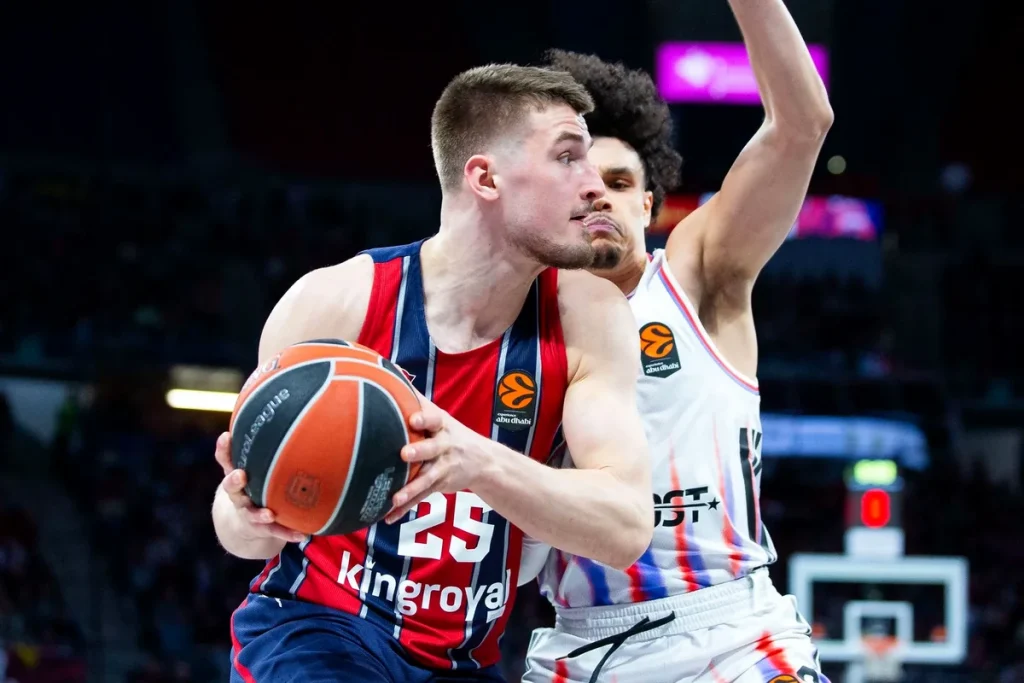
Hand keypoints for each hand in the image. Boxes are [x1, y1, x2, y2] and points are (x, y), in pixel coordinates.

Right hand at [214, 432, 305, 543]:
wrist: (245, 523)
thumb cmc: (254, 483)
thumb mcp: (255, 463)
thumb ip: (265, 442)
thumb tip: (284, 403)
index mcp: (236, 474)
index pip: (225, 459)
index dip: (224, 449)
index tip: (225, 437)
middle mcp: (239, 494)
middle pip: (231, 488)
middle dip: (233, 481)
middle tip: (240, 475)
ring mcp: (248, 512)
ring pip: (251, 513)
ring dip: (260, 513)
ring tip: (270, 512)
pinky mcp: (262, 528)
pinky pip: (276, 532)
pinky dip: (288, 532)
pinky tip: (303, 533)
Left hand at [384, 397, 490, 522]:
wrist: (484, 461)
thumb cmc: (450, 432)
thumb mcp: (440, 415)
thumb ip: (417, 399)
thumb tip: (392, 373)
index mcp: (443, 426)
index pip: (435, 419)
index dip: (425, 418)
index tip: (413, 419)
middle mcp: (445, 446)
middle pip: (432, 449)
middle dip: (419, 452)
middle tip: (404, 454)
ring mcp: (444, 468)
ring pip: (426, 479)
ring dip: (411, 488)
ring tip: (394, 498)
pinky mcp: (439, 485)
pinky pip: (421, 497)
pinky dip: (404, 508)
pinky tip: (388, 517)